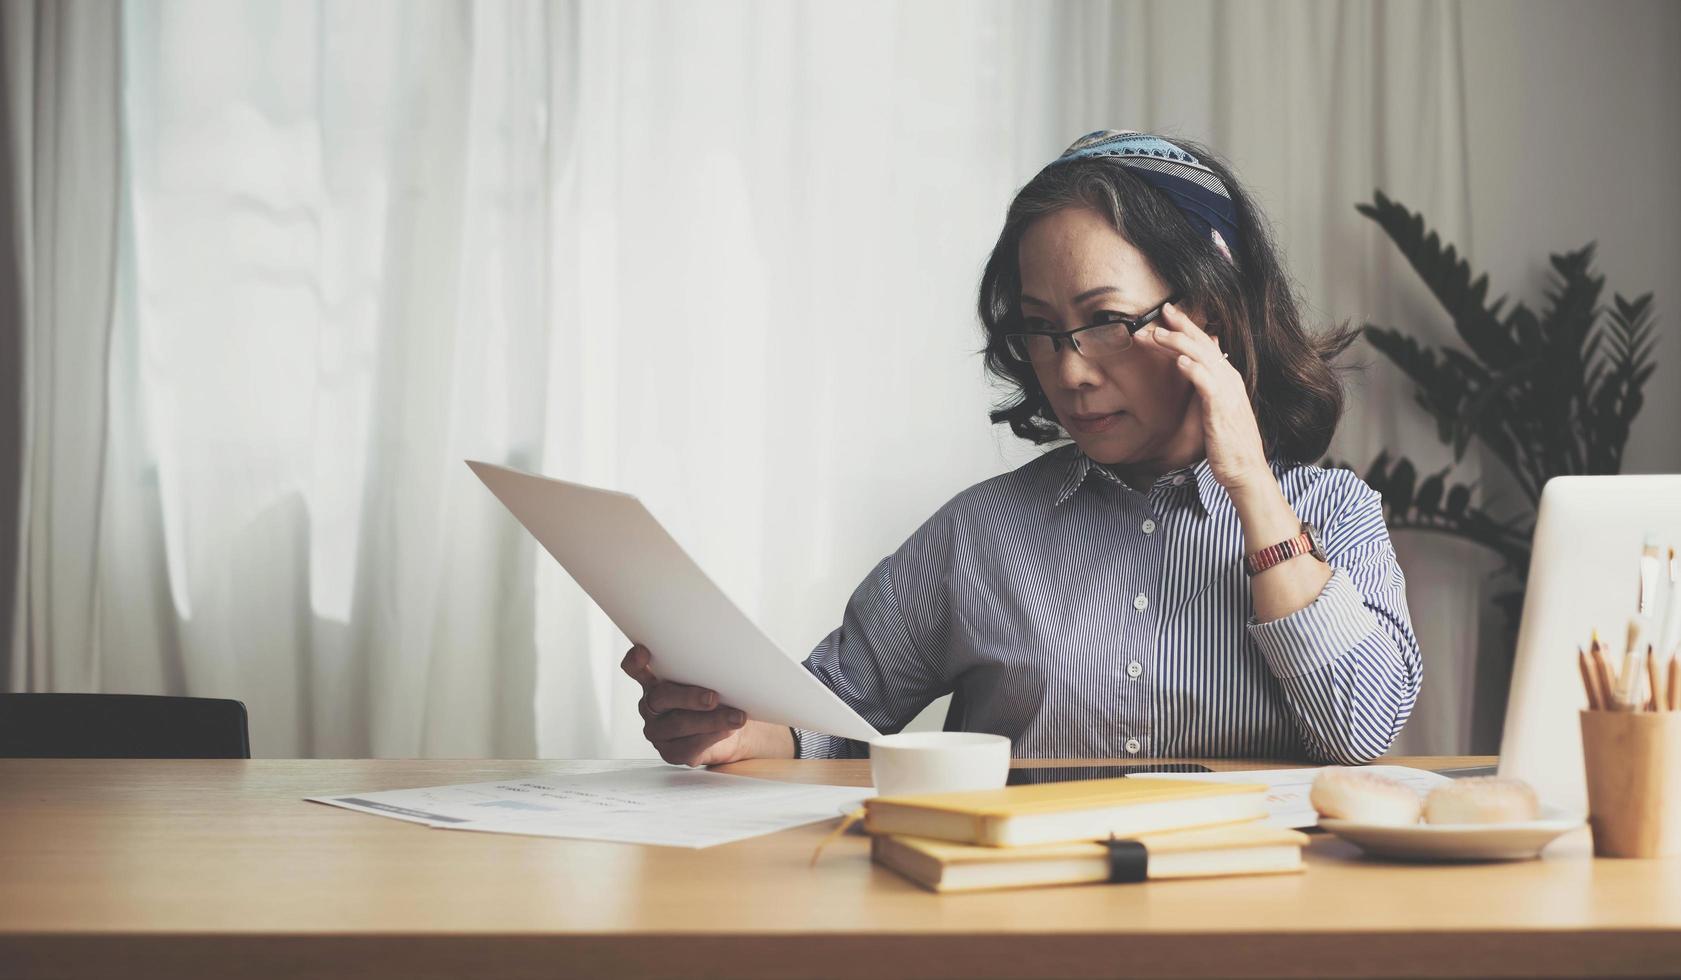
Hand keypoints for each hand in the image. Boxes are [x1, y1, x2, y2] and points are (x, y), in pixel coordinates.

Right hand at [621, 644, 747, 765]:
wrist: (731, 728)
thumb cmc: (717, 697)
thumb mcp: (710, 678)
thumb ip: (707, 670)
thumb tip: (727, 664)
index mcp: (654, 682)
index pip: (635, 669)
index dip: (635, 662)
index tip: (644, 652)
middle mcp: (651, 706)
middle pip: (661, 697)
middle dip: (689, 696)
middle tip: (713, 697)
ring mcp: (658, 731)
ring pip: (679, 723)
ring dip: (711, 720)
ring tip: (735, 717)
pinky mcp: (671, 752)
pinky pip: (689, 746)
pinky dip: (712, 737)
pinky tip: (727, 730)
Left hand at [1147, 302, 1272, 495]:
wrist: (1245, 469)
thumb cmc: (1227, 442)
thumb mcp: (1217, 407)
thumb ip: (1207, 386)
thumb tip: (1193, 366)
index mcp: (1227, 377)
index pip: (1205, 344)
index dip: (1187, 327)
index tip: (1167, 314)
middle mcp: (1229, 378)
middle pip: (1203, 344)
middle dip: (1180, 326)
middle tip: (1159, 311)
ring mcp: (1227, 392)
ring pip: (1202, 358)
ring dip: (1178, 343)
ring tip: (1157, 334)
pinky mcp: (1222, 408)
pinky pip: (1207, 384)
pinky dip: (1193, 370)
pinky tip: (1179, 362)